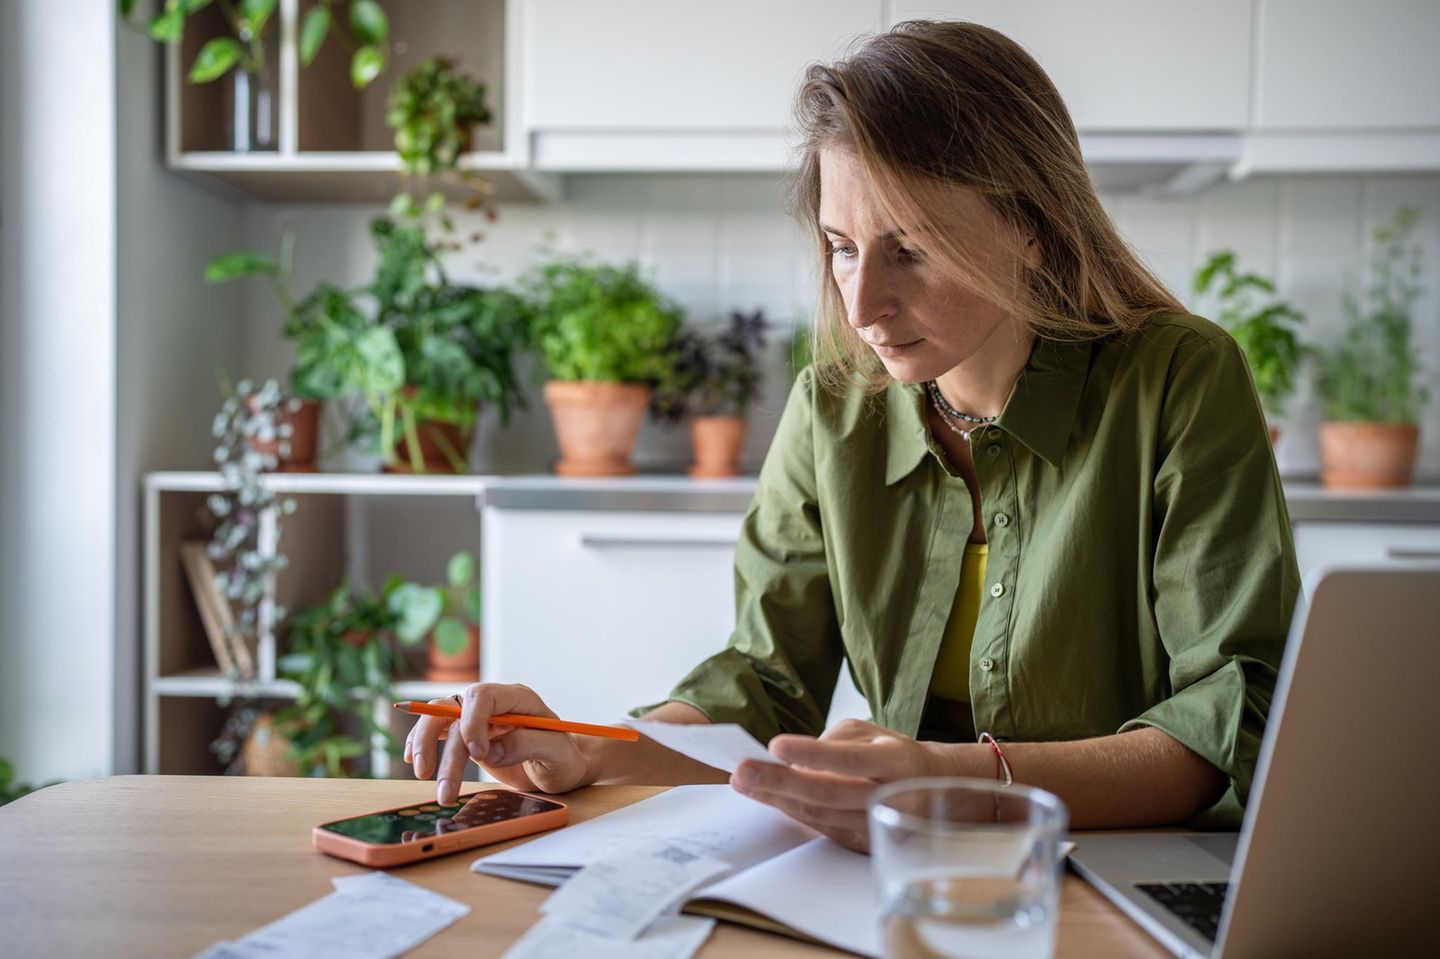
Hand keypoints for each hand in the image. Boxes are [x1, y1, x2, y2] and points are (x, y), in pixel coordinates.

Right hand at [403, 683, 588, 804]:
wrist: (563, 767)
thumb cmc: (564, 758)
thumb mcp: (556, 754)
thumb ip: (527, 745)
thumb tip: (490, 752)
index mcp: (518, 699)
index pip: (484, 696)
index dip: (473, 721)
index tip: (477, 754)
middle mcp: (495, 704)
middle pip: (454, 709)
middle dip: (437, 740)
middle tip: (430, 775)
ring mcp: (480, 718)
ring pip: (440, 719)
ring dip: (425, 746)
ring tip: (422, 776)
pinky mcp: (469, 735)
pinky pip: (439, 731)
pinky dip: (423, 742)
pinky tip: (413, 758)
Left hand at [729, 719, 969, 852]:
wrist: (932, 790)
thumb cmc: (894, 754)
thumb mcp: (873, 734)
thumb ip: (834, 743)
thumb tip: (791, 760)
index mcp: (897, 761)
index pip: (851, 759)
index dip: (813, 754)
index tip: (775, 745)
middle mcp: (890, 798)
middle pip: (828, 793)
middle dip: (779, 782)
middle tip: (741, 771)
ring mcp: (876, 826)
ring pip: (820, 814)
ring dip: (776, 799)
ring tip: (743, 782)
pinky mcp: (864, 844)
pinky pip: (821, 826)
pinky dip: (791, 811)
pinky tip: (767, 797)